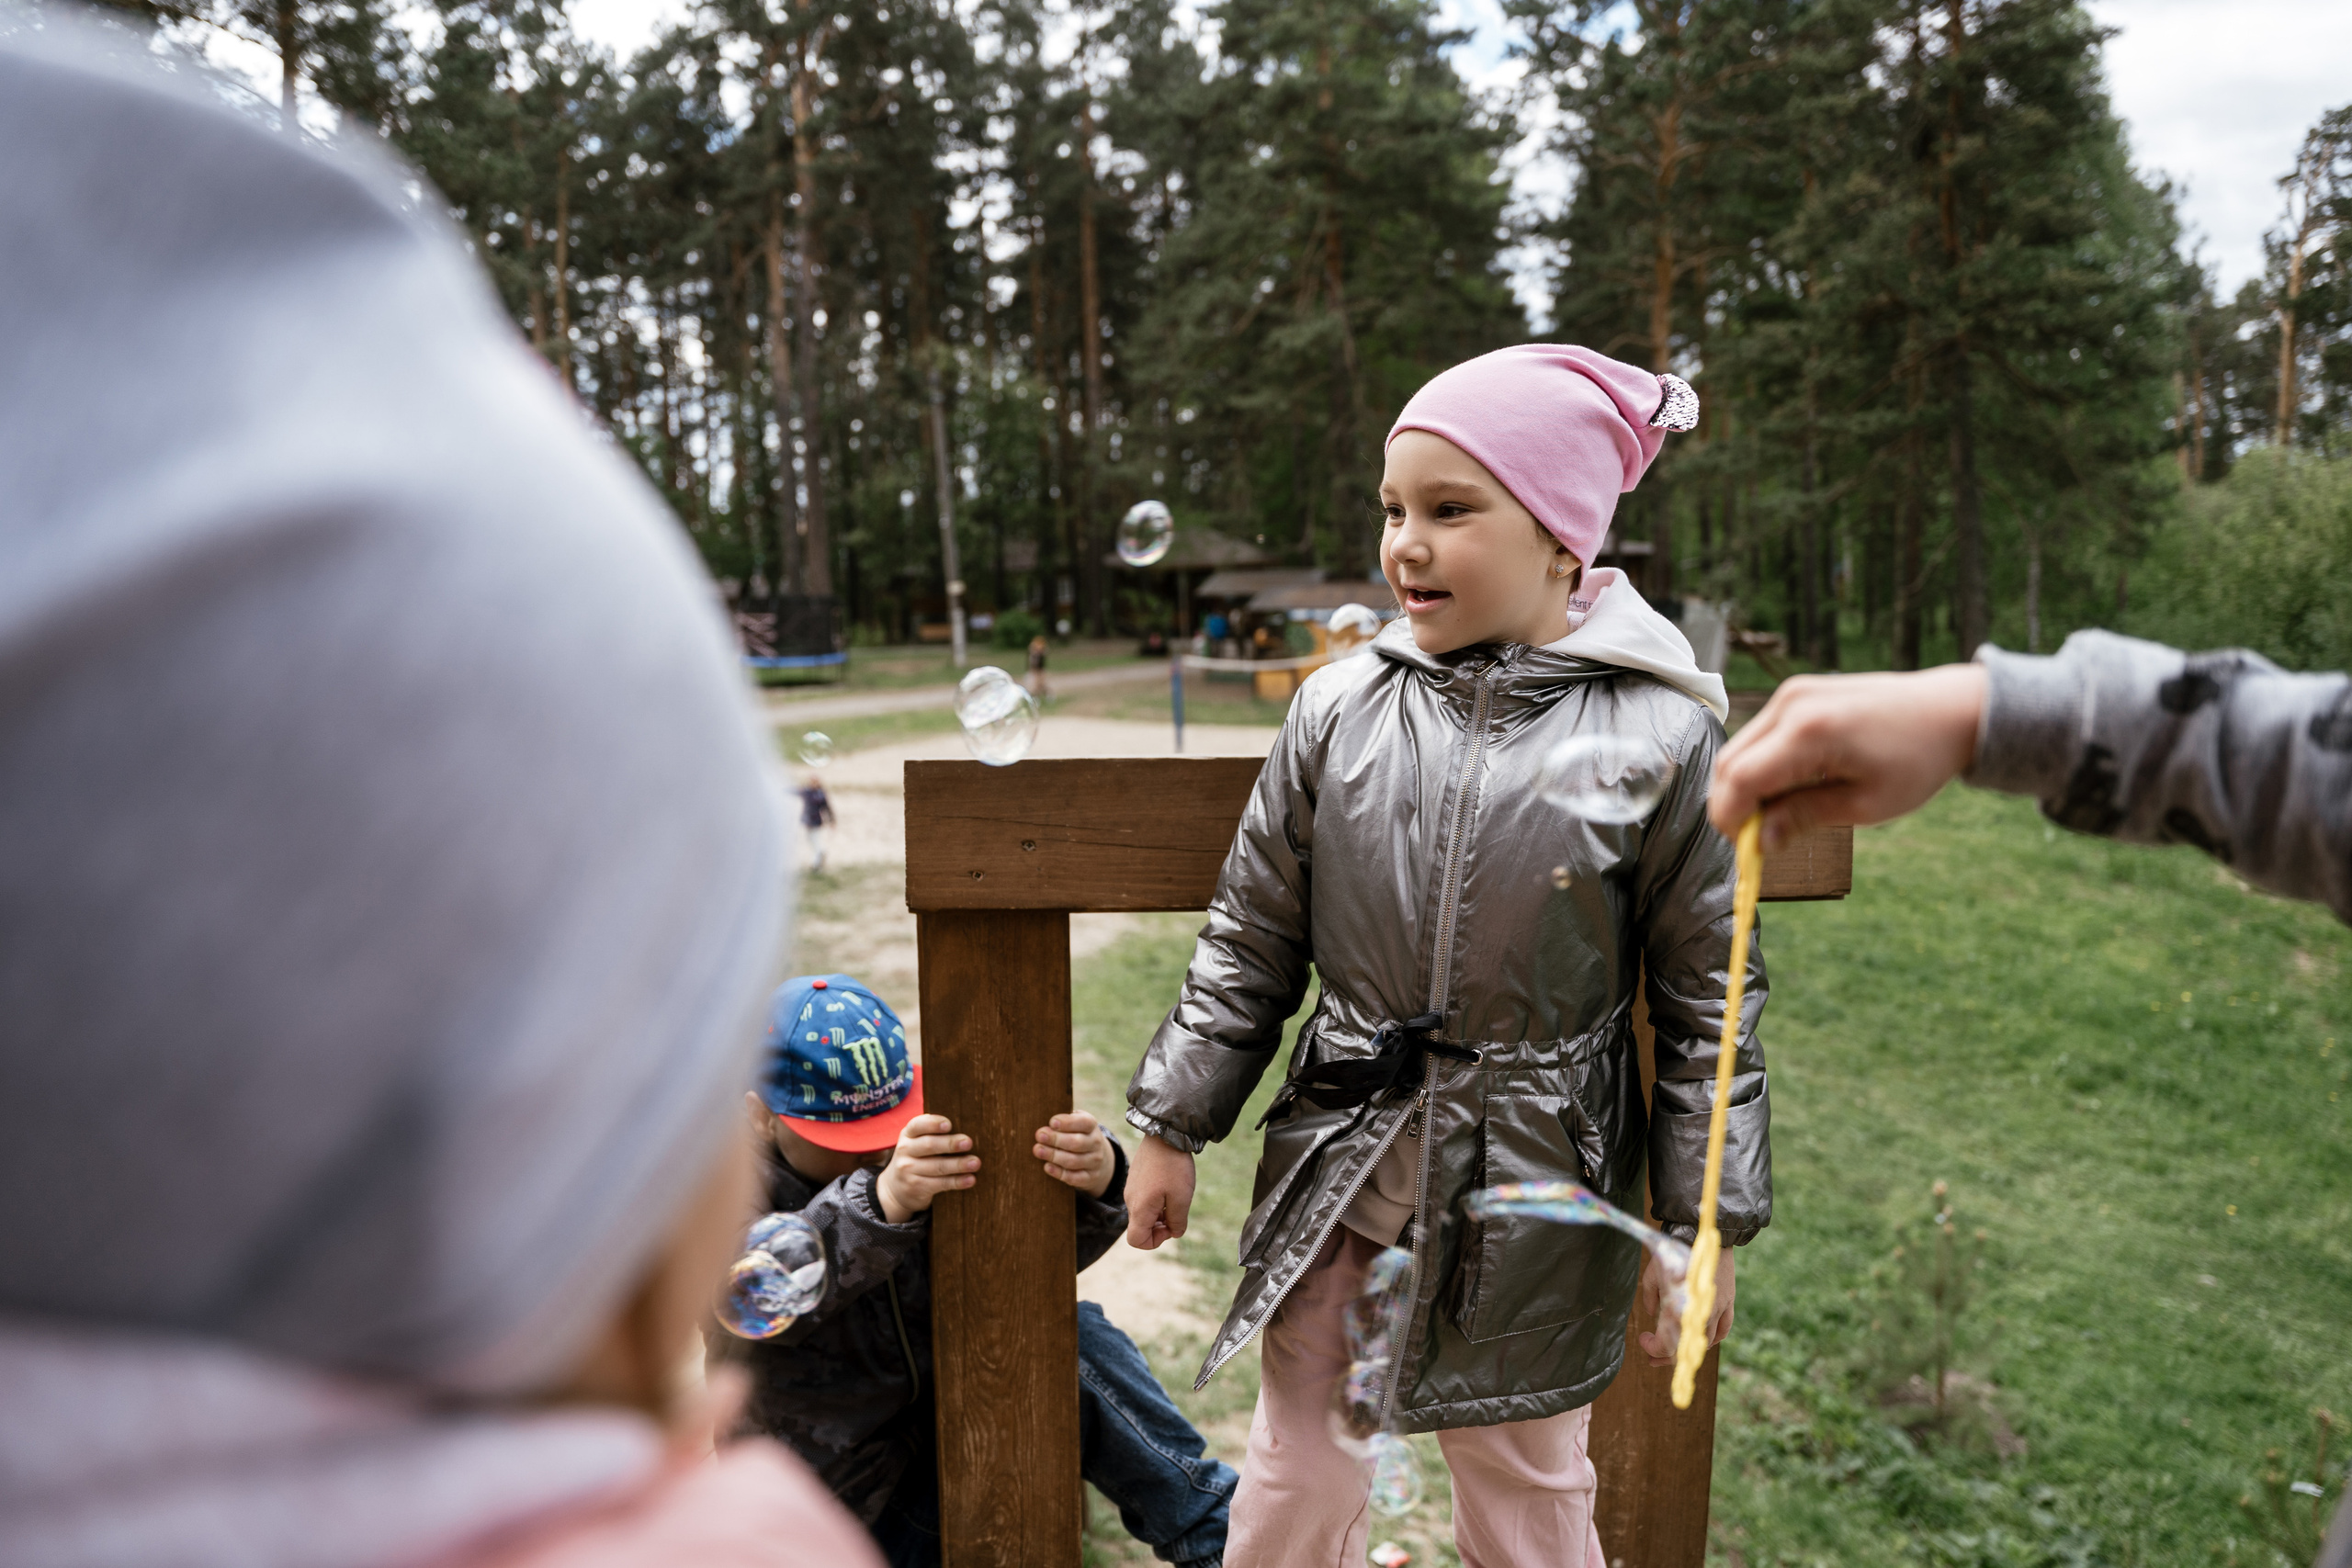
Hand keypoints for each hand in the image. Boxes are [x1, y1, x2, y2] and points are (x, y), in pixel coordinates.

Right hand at [874, 1113, 977, 1223]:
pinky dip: (957, 1181)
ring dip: (958, 1164)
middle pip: (929, 1145)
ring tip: (975, 1163)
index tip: (949, 1124)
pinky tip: (970, 1179)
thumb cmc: (917, 1158)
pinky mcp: (915, 1187)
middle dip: (950, 1144)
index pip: (918, 1125)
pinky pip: (940, 1184)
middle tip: (969, 1142)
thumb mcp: (917, 1143)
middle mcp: (905, 1150)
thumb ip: (934, 1134)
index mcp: (908, 1134)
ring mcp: (908, 1170)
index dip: (933, 1124)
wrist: (897, 1189)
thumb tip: (967, 1128)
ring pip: (937, 1166)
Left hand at [1033, 1110, 1115, 1197]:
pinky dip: (1059, 1173)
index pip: (1084, 1122)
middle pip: (1076, 1142)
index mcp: (1091, 1125)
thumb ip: (1062, 1121)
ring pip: (1073, 1161)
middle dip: (1056, 1139)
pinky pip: (1074, 1178)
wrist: (1098, 1157)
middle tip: (1039, 1136)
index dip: (1068, 1123)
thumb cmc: (1077, 1135)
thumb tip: (1044, 1127)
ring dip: (1054, 1156)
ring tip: (1038, 1150)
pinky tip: (1047, 1167)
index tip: (1052, 1122)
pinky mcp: (1090, 1177)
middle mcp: (1096, 1143)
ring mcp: (1094, 1162)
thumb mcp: (1074, 1122)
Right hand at [1124, 1134, 1195, 1249]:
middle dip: (1158, 1227)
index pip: (1136, 1240)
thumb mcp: (1181, 1198)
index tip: (1170, 1228)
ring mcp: (1131, 1188)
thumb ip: (1177, 1221)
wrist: (1165, 1133)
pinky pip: (1142, 1200)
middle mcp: (1130, 1200)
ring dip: (1158, 1214)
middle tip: (1176, 1214)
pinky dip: (1155, 1202)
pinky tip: (1169, 1187)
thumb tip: (1174, 1232)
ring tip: (1175, 1199)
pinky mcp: (1135, 1179)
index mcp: (1139, 1208)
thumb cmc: (1173, 1167)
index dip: (1154, 1242)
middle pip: (1140, 1227)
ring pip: (1142, 1213)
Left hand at [1634, 1246, 1733, 1366]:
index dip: (1652, 1347)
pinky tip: (1704, 1341)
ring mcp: (1715, 1310)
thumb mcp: (1652, 1274)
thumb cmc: (1673, 1253)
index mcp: (1677, 1310)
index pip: (1666, 1345)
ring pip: (1705, 1342)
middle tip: (1652, 1358)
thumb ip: (1649, 1296)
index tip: (1643, 1339)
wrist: (1702, 1236)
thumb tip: (1651, 1312)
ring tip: (1675, 1351)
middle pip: (1684, 1350)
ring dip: (1689, 1350)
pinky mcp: (1728, 1302)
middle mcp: (1698, 1315)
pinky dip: (1713, 1338)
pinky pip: (1723, 1329)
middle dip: (1665, 1357)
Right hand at [1708, 664, 1986, 848]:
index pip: (1740, 778)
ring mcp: (1791, 694)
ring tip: (1777, 815)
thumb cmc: (1917, 759)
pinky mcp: (1796, 693)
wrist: (1949, 710)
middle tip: (1757, 839)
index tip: (1745, 849)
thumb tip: (1760, 842)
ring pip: (1739, 748)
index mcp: (1809, 732)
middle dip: (1732, 806)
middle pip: (1729, 761)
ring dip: (1745, 787)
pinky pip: (1760, 735)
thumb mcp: (1866, 804)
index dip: (1732, 819)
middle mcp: (1791, 704)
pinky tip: (1788, 788)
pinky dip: (1760, 766)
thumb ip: (1804, 818)